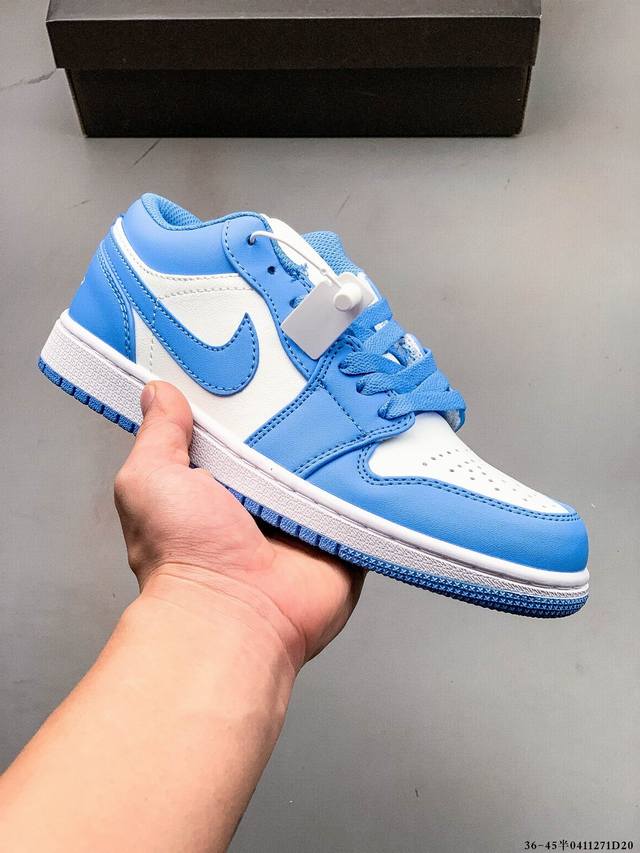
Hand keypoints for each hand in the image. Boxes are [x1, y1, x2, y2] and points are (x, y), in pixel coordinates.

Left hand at [114, 381, 364, 669]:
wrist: (234, 615)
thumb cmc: (184, 557)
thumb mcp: (151, 479)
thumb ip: (159, 435)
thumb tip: (158, 393)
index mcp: (219, 485)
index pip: (240, 432)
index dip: (250, 402)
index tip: (267, 364)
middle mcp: (262, 502)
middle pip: (290, 446)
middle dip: (302, 419)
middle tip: (320, 377)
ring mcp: (305, 521)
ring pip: (330, 469)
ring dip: (339, 448)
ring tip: (358, 402)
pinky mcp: (342, 538)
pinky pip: (364, 502)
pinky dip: (371, 482)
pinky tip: (380, 450)